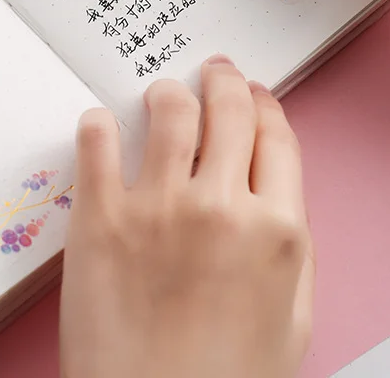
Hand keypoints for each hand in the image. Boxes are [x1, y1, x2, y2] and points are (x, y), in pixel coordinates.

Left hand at [60, 56, 313, 377]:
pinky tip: (101, 122)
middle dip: (223, 80)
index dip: (265, 104)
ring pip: (169, 112)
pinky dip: (99, 124)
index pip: (276, 136)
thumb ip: (292, 247)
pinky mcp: (100, 219)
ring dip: (168, 93)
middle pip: (228, 111)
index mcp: (276, 229)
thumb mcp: (292, 319)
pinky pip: (97, 145)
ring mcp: (158, 207)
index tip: (255, 93)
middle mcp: (221, 206)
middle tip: (213, 70)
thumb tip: (275, 192)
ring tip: (162, 92)